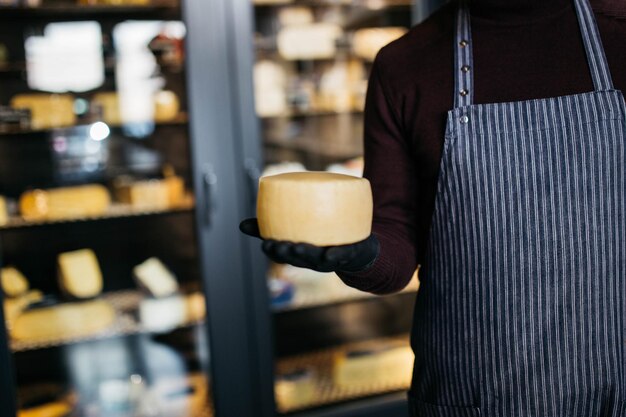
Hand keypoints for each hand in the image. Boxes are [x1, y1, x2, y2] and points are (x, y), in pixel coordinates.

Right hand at [239, 218, 378, 272]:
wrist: (360, 247)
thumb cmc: (323, 236)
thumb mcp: (298, 228)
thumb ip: (271, 225)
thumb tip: (240, 225)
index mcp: (301, 254)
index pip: (284, 255)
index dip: (274, 252)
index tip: (265, 244)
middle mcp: (315, 259)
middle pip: (298, 259)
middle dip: (286, 254)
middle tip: (275, 245)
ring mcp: (333, 259)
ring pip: (318, 259)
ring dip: (306, 255)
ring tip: (297, 247)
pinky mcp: (351, 254)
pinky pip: (343, 255)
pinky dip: (337, 256)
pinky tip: (330, 254)